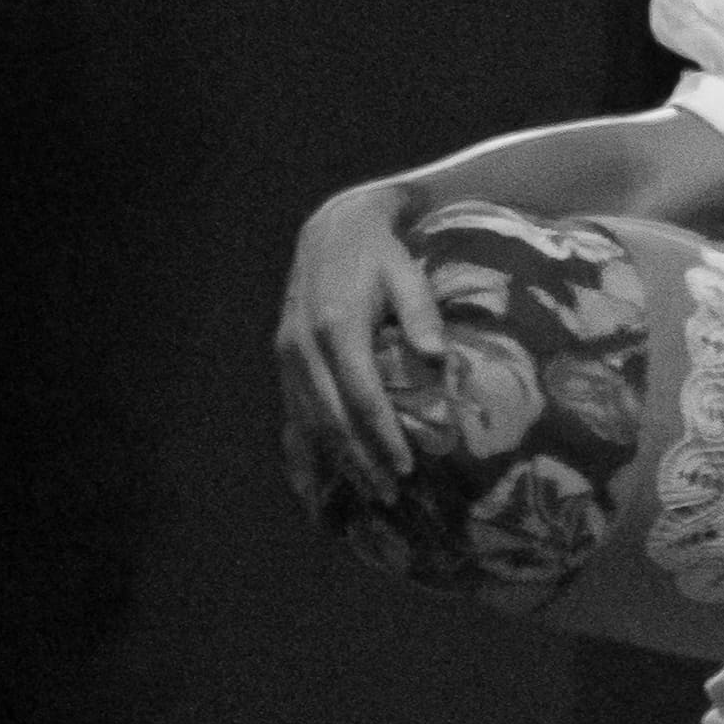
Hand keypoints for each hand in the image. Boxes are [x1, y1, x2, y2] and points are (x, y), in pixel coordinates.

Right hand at [274, 178, 455, 493]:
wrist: (333, 230)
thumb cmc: (381, 255)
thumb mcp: (407, 274)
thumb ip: (421, 315)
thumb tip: (438, 356)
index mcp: (336, 326)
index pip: (360, 395)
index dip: (381, 435)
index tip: (406, 466)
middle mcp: (303, 345)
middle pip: (331, 416)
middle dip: (361, 458)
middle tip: (392, 494)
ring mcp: (288, 354)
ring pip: (309, 419)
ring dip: (336, 459)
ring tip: (368, 491)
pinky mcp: (284, 358)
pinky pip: (292, 410)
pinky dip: (305, 446)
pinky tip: (314, 480)